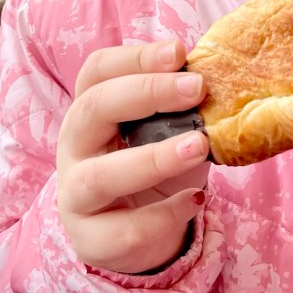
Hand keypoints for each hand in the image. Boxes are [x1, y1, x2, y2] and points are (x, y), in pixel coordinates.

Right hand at [57, 40, 210, 273]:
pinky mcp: (91, 240)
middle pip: (92, 109)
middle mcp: (74, 147)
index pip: (97, 71)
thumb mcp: (164, 130)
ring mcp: (75, 195)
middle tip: (197, 88)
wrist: (136, 235)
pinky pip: (123, 230)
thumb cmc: (151, 167)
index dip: (135, 58)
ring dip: (153, 158)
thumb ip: (179, 106)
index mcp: (91, 111)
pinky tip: (195, 199)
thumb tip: (218, 75)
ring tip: (199, 145)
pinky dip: (163, 214)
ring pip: (100, 176)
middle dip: (146, 92)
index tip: (178, 52)